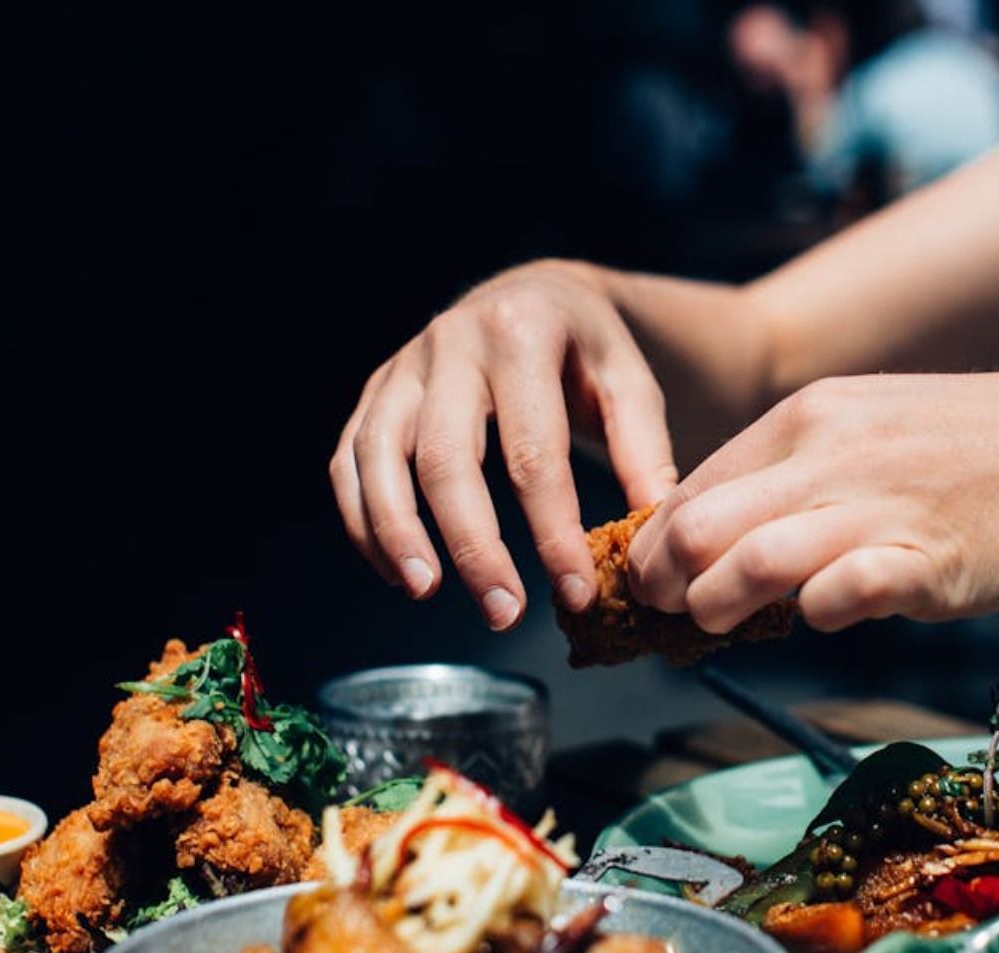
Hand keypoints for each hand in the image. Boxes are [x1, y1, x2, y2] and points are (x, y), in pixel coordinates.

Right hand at [330, 260, 678, 628]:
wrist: (532, 294)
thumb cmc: (586, 350)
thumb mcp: (628, 380)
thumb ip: (643, 450)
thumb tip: (649, 532)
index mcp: (522, 333)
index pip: (533, 450)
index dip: (552, 530)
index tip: (574, 591)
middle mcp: (450, 342)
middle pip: (446, 457)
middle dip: (472, 545)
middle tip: (502, 612)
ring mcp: (402, 366)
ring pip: (378, 457)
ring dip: (397, 533)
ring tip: (426, 592)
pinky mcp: (374, 393)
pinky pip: (349, 461)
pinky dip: (364, 520)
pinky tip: (397, 571)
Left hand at [627, 373, 998, 632]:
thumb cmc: (979, 451)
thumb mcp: (871, 428)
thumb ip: (798, 475)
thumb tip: (723, 538)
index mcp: (810, 417)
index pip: (692, 488)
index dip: (653, 546)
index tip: (648, 586)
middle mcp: (834, 454)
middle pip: (698, 527)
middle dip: (662, 584)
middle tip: (664, 617)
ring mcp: (882, 506)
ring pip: (753, 561)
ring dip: (718, 606)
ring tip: (714, 629)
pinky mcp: (932, 561)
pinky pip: (846, 592)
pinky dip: (817, 612)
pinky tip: (821, 617)